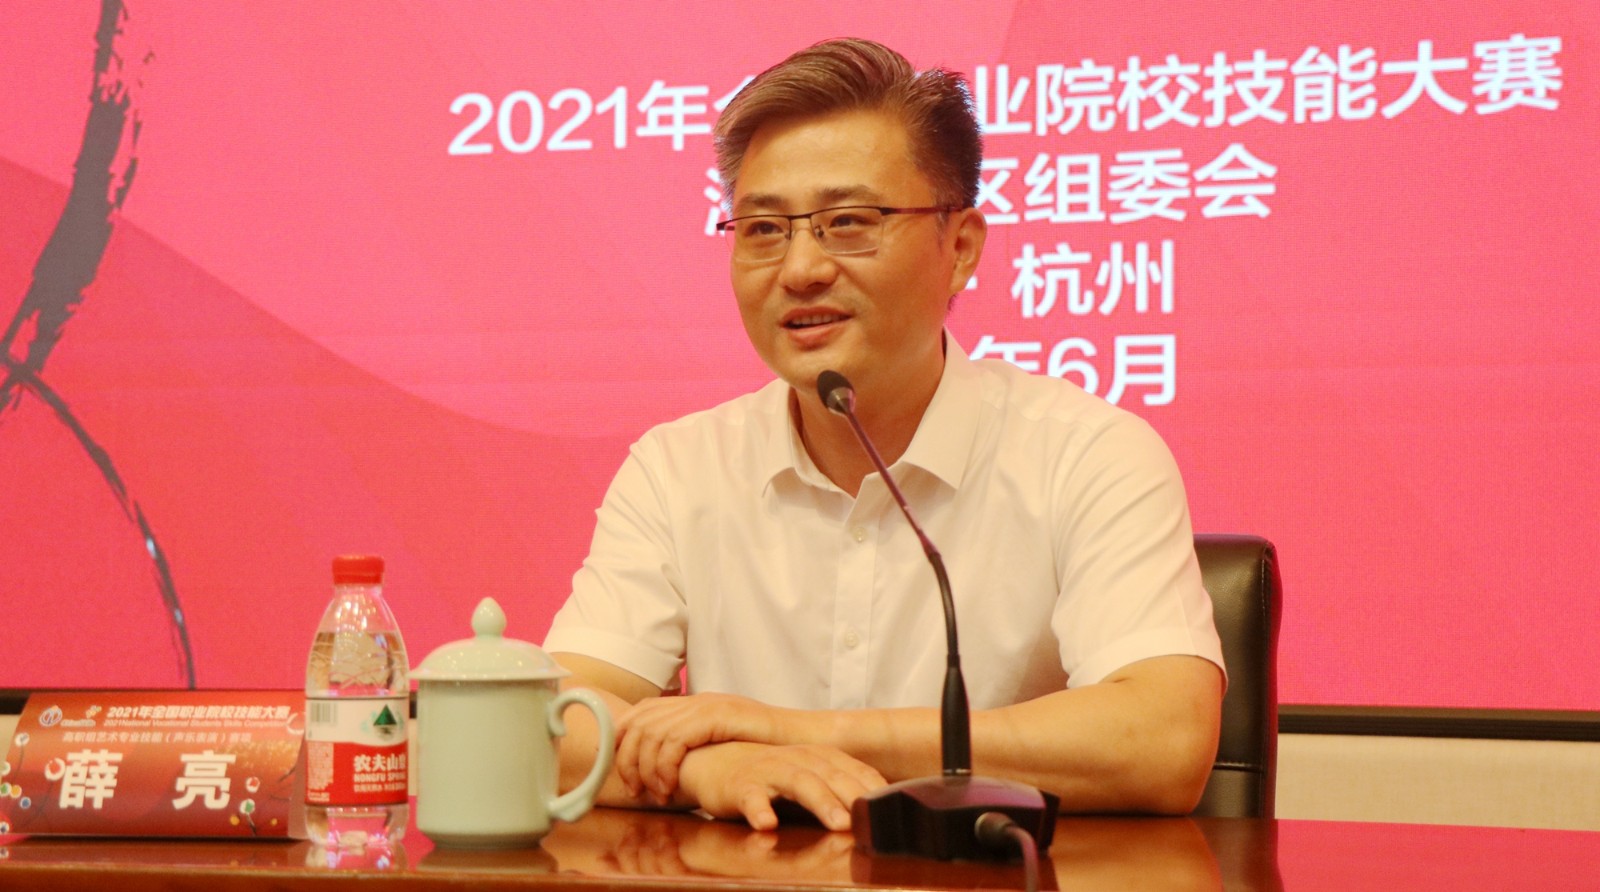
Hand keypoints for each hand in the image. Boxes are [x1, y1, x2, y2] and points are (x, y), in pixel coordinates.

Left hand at [617, 693, 799, 800]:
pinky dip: (665, 766)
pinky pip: (676, 740)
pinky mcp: (719, 717)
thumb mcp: (724, 743)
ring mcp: (707, 706)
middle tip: (634, 789)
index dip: (621, 738)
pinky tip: (671, 787)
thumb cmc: (767, 748)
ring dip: (646, 768)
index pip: (641, 712)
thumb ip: (698, 746)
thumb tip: (667, 765)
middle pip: (640, 721)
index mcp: (694, 703)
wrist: (805, 737)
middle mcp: (695, 700)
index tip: (618, 770)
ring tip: (655, 794)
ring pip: (653, 732)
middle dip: (627, 758)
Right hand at [677, 741, 885, 831]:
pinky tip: (767, 824)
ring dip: (821, 801)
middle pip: (832, 775)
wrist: (714, 762)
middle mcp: (797, 759)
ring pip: (799, 782)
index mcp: (818, 757)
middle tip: (871, 820)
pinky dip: (760, 809)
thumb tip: (878, 811)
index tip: (893, 808)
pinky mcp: (740, 786)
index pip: (853, 770)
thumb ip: (839, 788)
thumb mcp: (808, 776)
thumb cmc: (770, 775)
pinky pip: (751, 797)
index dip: (873, 787)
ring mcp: (768, 770)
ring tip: (837, 823)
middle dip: (853, 796)